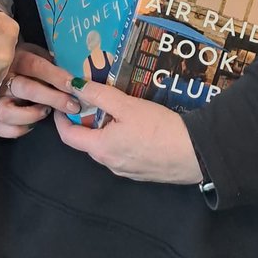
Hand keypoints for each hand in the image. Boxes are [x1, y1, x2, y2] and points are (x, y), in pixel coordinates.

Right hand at [0, 43, 82, 138]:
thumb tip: (76, 77)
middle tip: (72, 106)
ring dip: (30, 115)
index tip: (74, 85)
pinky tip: (31, 125)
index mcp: (18, 58)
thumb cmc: (31, 61)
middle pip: (26, 89)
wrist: (8, 65)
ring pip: (6, 111)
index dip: (56, 76)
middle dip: (52, 98)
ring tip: (45, 112)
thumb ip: (54, 63)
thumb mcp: (41, 54)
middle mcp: (5, 78)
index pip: (35, 66)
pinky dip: (16, 130)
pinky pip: (0, 128)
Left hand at [53, 76, 202, 183]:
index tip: (65, 100)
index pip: (68, 136)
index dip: (62, 117)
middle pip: (88, 140)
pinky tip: (137, 126)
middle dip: (87, 119)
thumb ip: (98, 95)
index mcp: (100, 149)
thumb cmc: (158, 128)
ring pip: (106, 147)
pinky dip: (121, 138)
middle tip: (95, 98)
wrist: (195, 154)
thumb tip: (73, 85)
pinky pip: (123, 153)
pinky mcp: (142, 172)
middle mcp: (109, 164)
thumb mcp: (126, 105)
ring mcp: (126, 171)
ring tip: (118, 108)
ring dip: (105, 129)